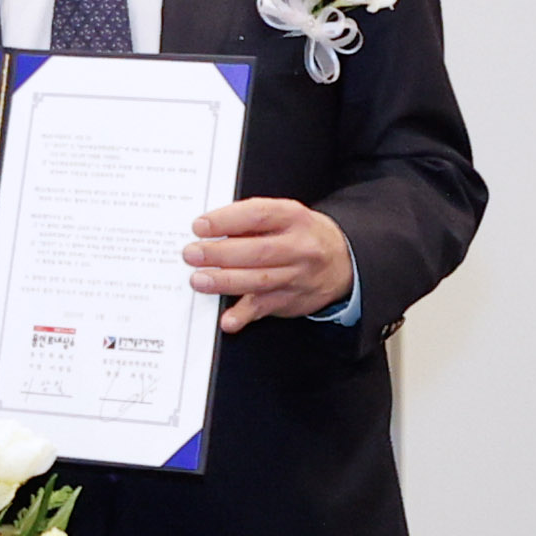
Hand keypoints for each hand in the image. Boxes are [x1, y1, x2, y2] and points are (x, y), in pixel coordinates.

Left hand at [186, 197, 352, 331]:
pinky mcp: (292, 300)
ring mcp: (297, 276)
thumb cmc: (303, 234)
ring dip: (225, 282)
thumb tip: (211, 230)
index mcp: (293, 217)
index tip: (201, 226)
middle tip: (192, 254)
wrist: (343, 261)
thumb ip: (252, 221)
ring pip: (259, 281)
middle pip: (257, 251)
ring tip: (199, 280)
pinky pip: (266, 308)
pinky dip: (244, 315)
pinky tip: (228, 319)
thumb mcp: (285, 216)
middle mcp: (299, 247)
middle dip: (220, 254)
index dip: (227, 220)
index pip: (258, 215)